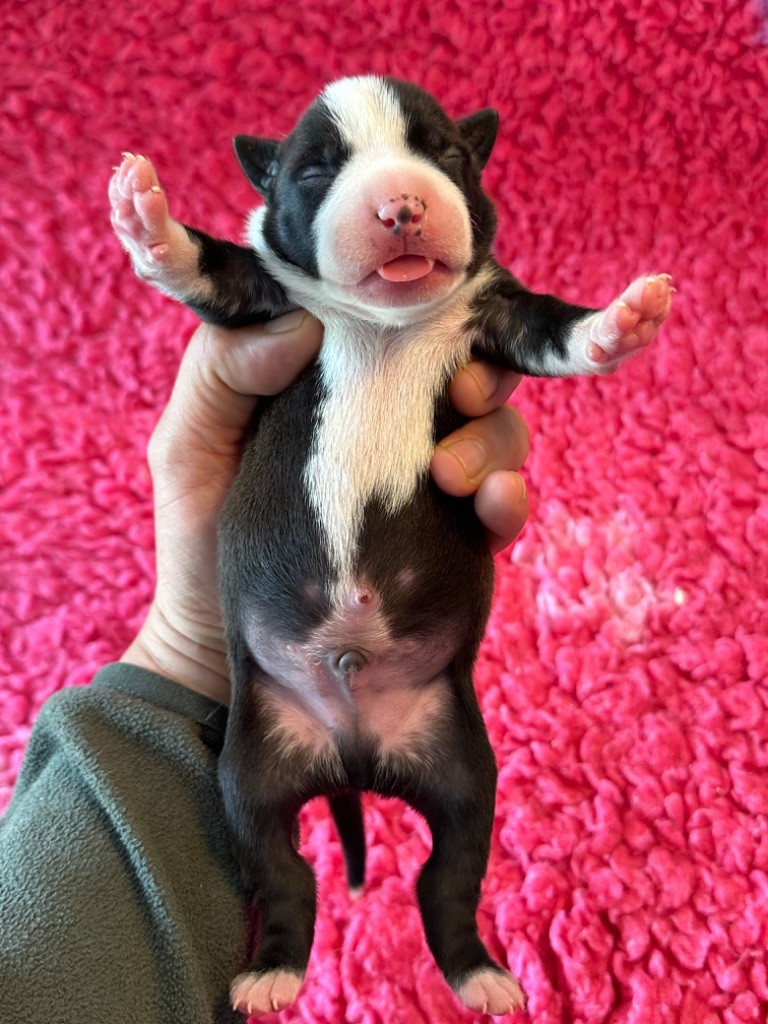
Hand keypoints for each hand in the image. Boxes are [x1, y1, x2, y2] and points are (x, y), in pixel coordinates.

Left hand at [121, 313, 528, 703]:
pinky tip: (491, 506)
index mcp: (333, 391)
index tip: (426, 326)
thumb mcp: (188, 448)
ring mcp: (425, 485)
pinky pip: (502, 507)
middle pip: (462, 375)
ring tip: (450, 476)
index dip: (423, 316)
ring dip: (493, 440)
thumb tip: (306, 321)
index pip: (395, 332)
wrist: (224, 652)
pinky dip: (509, 498)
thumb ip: (222, 371)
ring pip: (495, 433)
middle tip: (464, 397)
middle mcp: (388, 429)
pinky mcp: (453, 541)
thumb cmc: (197, 543)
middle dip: (479, 376)